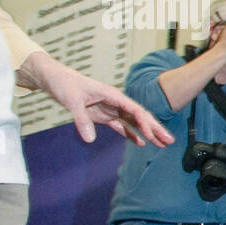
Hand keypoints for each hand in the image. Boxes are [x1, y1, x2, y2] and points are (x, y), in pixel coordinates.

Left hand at [20, 53, 172, 145]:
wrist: (56, 80)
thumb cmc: (65, 85)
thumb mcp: (72, 101)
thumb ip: (82, 120)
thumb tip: (90, 140)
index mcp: (113, 95)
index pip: (135, 110)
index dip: (145, 123)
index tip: (152, 136)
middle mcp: (116, 102)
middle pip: (140, 117)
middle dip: (155, 129)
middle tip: (169, 141)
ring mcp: (111, 109)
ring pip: (134, 123)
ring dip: (148, 133)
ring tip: (161, 144)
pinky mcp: (104, 115)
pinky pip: (122, 127)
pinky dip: (131, 135)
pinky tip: (140, 143)